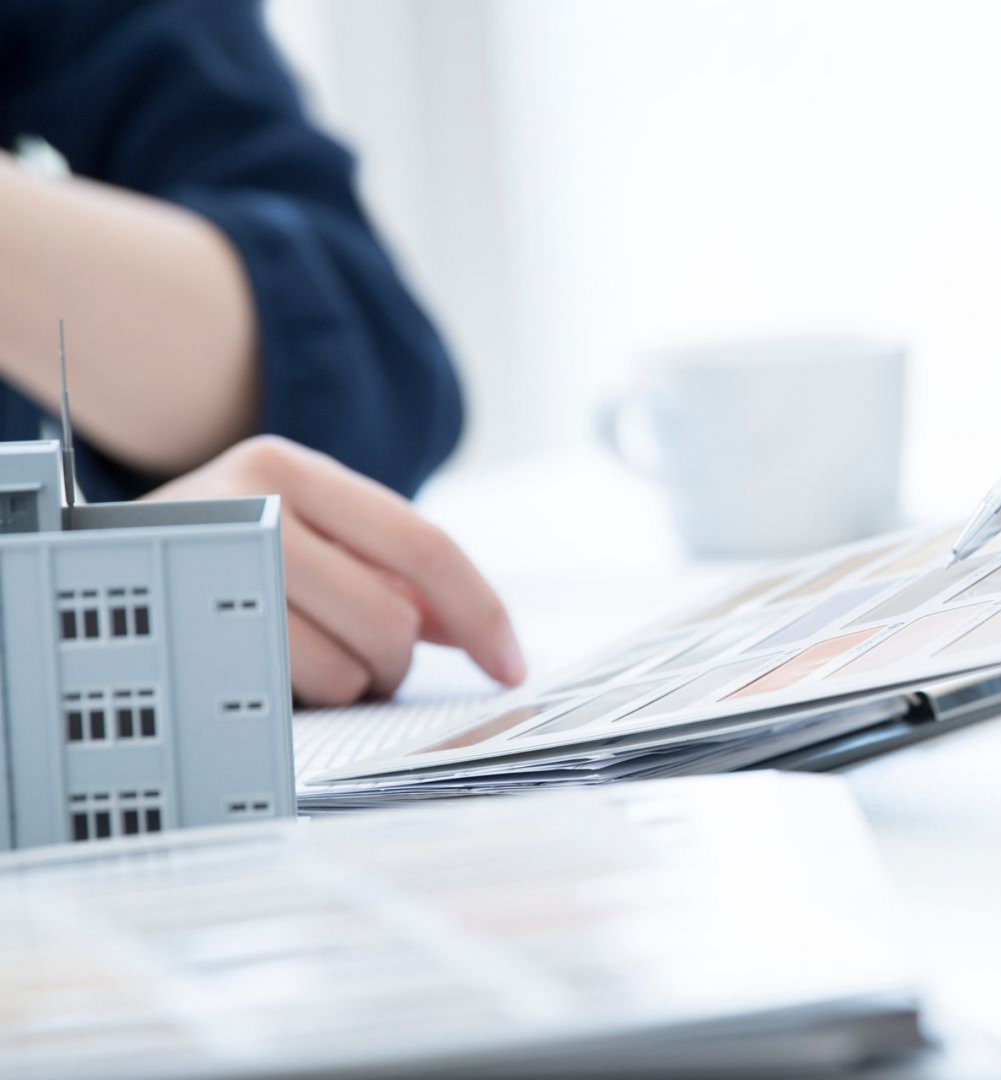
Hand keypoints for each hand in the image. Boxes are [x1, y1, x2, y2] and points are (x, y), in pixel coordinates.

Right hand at [143, 436, 526, 704]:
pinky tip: (280, 674)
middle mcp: (248, 509)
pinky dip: (305, 700)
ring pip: (344, 667)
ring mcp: (212, 575)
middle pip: (389, 619)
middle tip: (374, 659)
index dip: (481, 612)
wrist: (94, 557)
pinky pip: (289, 696)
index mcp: (293, 467)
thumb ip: (391, 568)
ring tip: (313, 659)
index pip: (423, 545)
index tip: (511, 663)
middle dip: (398, 658)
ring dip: (351, 684)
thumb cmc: (229, 548)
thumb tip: (473, 630)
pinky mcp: (189, 640)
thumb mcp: (308, 530)